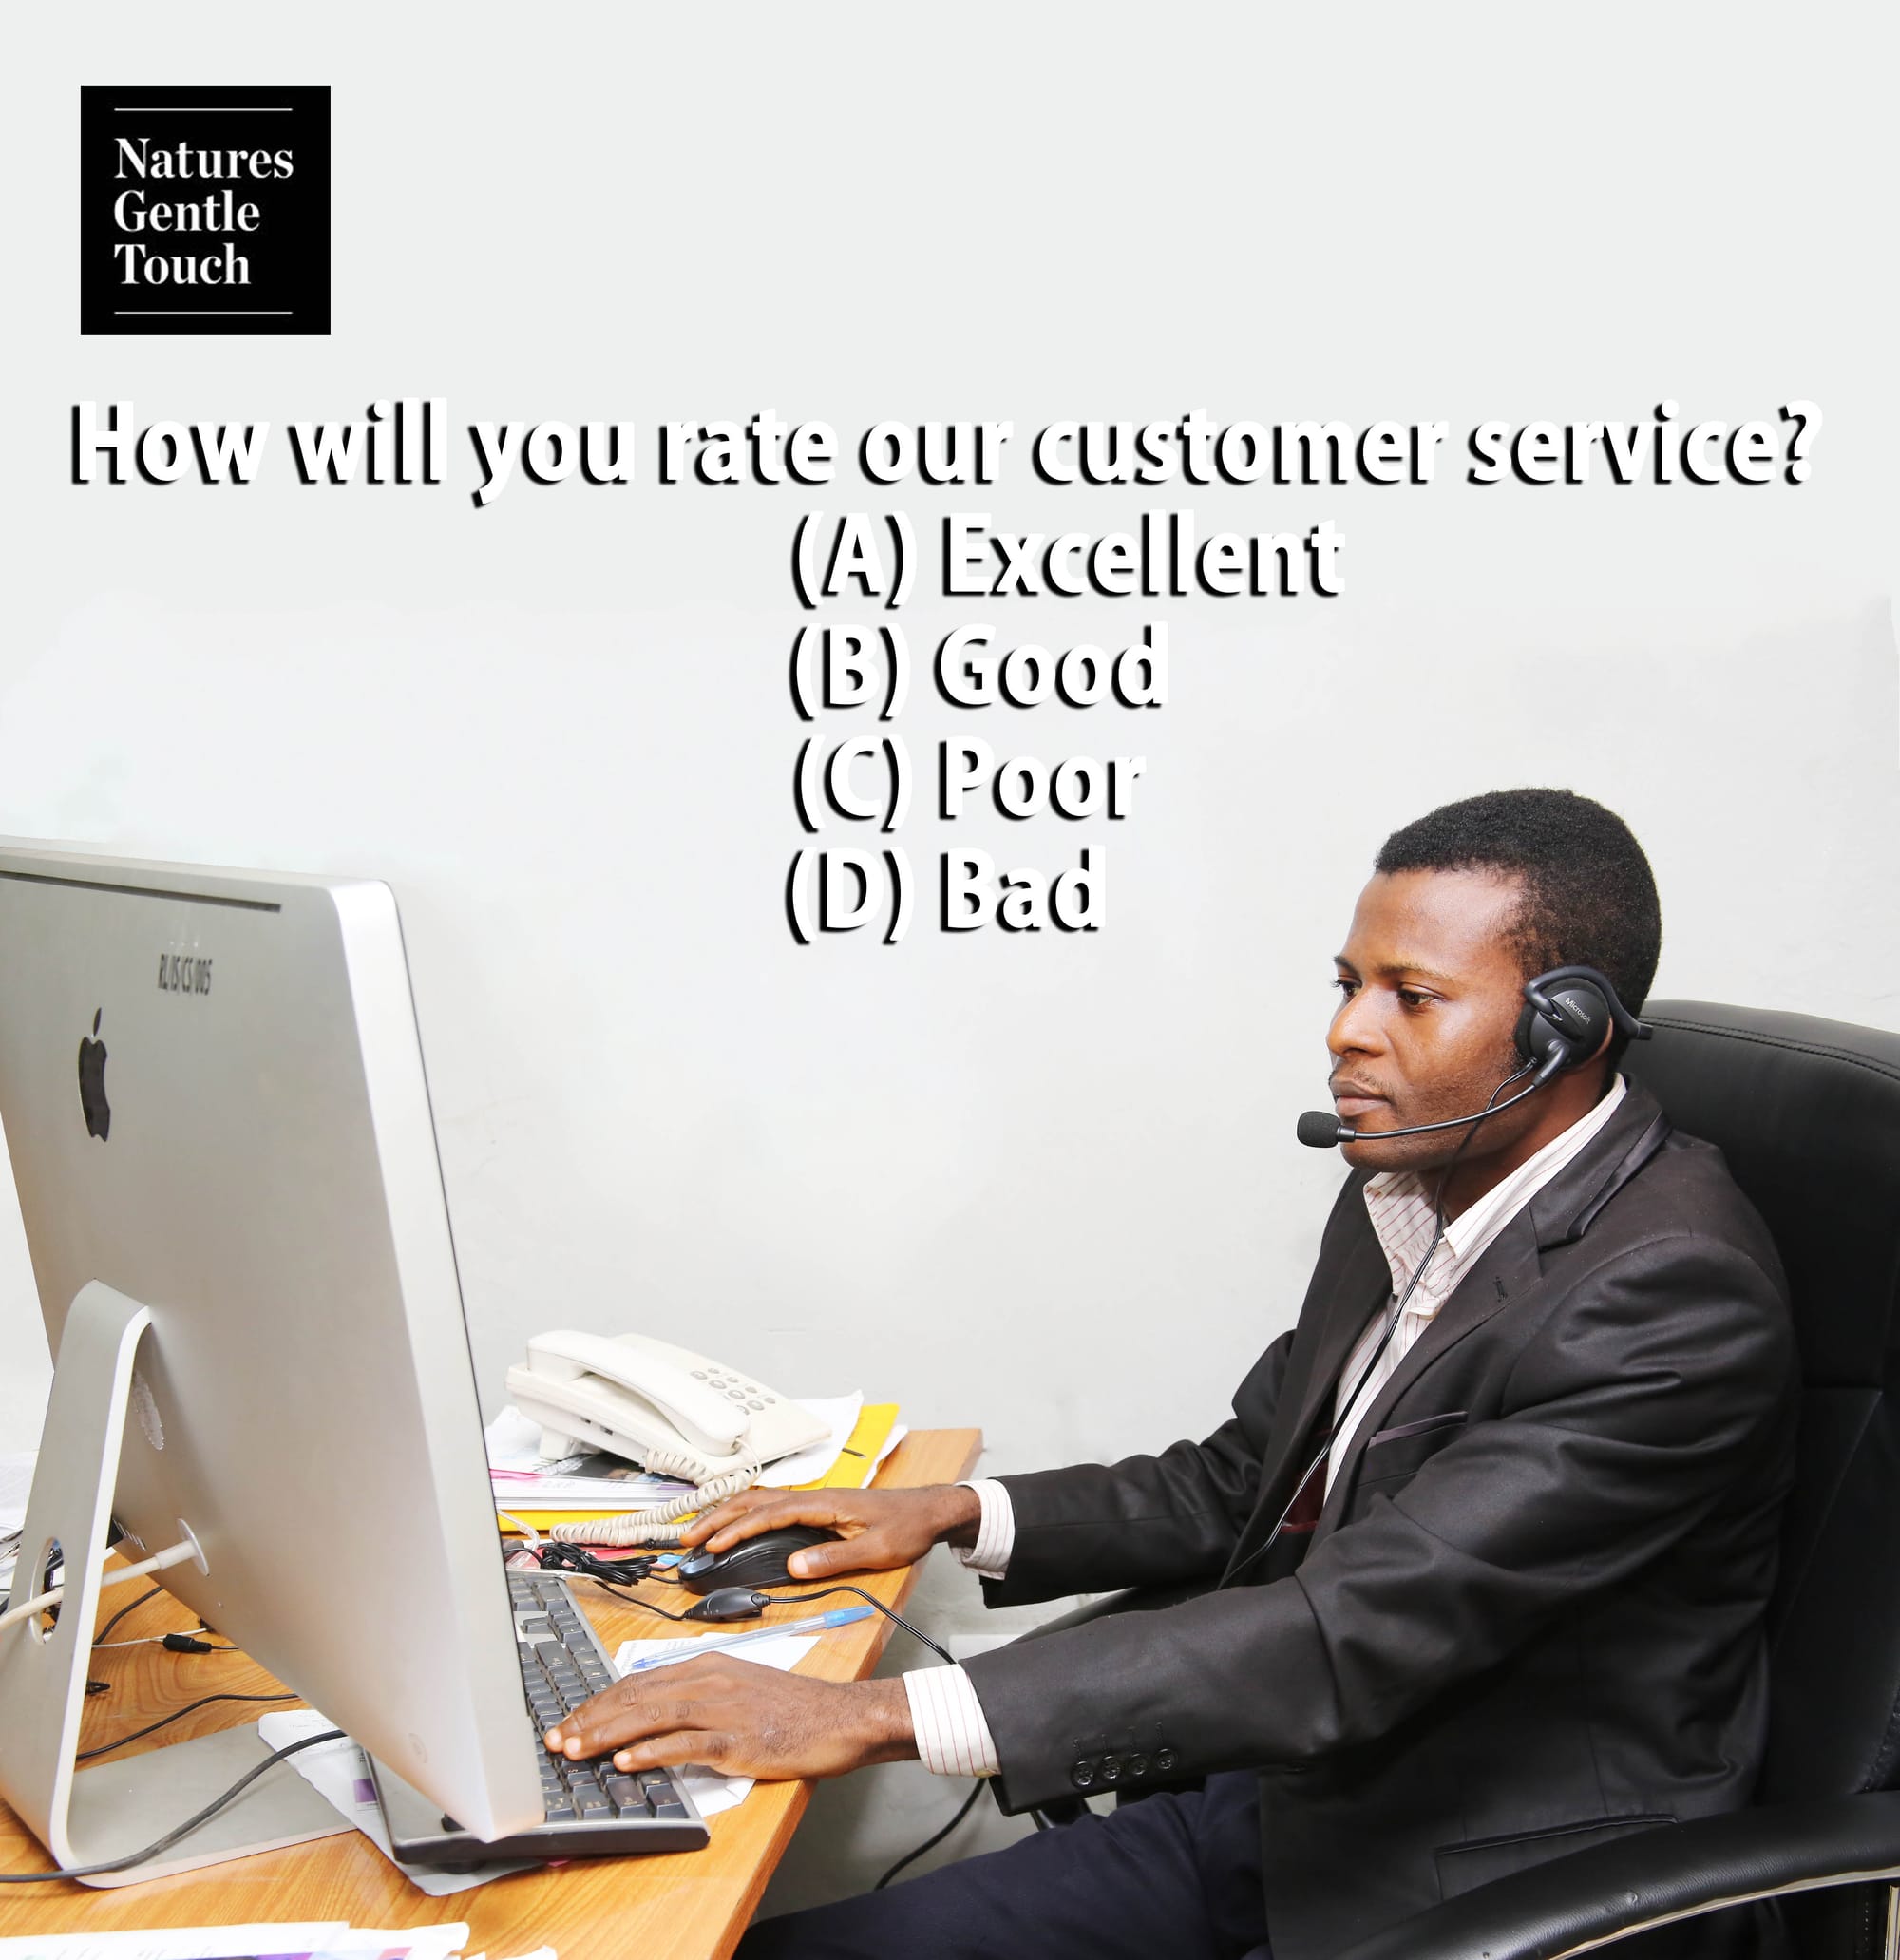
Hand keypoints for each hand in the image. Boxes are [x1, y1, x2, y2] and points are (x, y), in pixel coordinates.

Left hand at [543, 1659, 915, 1779]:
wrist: (838, 1716)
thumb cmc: (791, 1707)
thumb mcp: (738, 1687)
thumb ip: (697, 1696)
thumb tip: (652, 1718)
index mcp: (707, 1665)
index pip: (638, 1680)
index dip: (598, 1702)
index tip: (571, 1719)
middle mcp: (710, 1680)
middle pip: (637, 1696)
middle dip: (591, 1718)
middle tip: (557, 1738)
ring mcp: (723, 1708)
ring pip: (652, 1716)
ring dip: (608, 1735)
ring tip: (576, 1750)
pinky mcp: (737, 1738)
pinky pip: (686, 1744)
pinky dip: (652, 1753)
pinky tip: (627, 1764)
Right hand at [680, 1484, 979, 1580]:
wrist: (931, 1510)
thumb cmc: (907, 1528)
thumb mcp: (876, 1550)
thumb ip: (834, 1559)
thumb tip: (793, 1568)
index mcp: (823, 1504)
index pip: (768, 1514)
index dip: (736, 1529)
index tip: (712, 1546)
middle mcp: (814, 1497)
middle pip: (754, 1501)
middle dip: (717, 1517)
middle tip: (687, 1538)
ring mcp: (815, 1500)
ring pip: (760, 1500)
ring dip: (728, 1513)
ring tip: (700, 1532)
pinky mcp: (819, 1507)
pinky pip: (773, 1505)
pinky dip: (747, 1512)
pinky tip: (737, 1524)